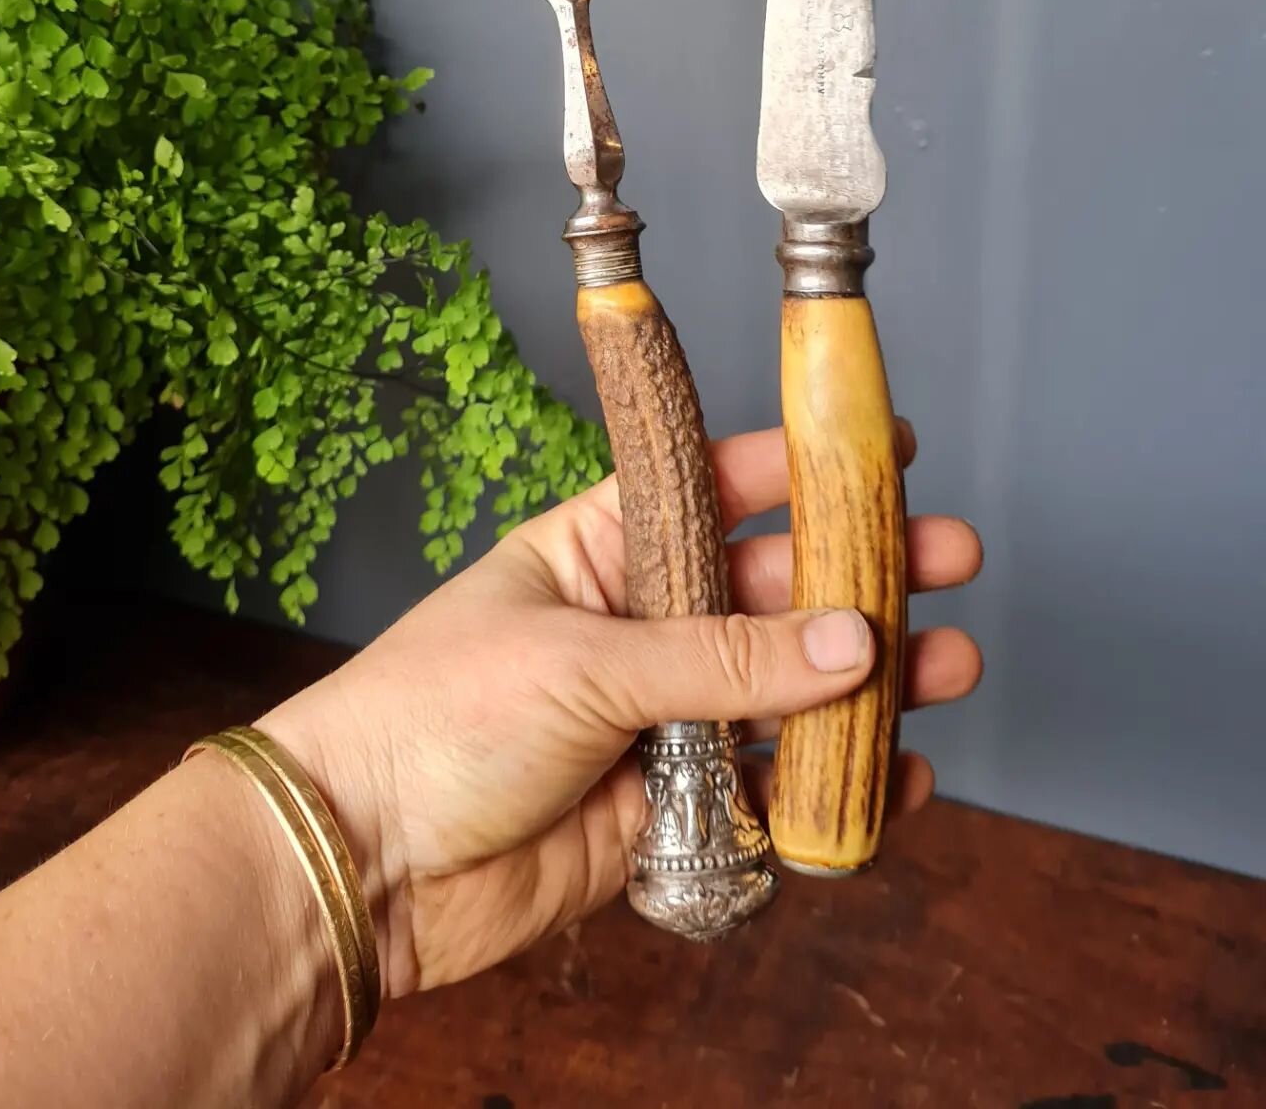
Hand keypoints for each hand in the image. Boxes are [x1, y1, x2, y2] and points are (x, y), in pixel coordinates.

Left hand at [259, 423, 981, 997]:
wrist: (363, 863)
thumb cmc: (434, 718)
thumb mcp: (583, 663)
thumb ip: (723, 659)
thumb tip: (853, 641)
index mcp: (598, 550)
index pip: (712, 488)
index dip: (800, 467)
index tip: (882, 450)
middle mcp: (636, 626)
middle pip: (770, 591)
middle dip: (860, 576)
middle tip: (947, 559)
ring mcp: (655, 718)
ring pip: (783, 691)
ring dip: (867, 681)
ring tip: (950, 664)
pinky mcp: (666, 809)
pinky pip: (767, 789)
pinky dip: (832, 786)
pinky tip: (895, 777)